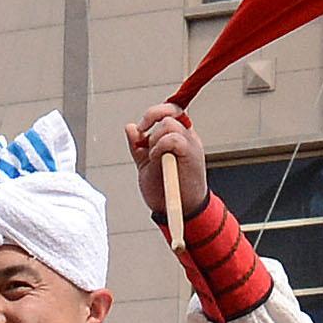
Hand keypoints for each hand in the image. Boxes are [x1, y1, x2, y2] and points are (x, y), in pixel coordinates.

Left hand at [125, 102, 207, 219]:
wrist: (180, 212)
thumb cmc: (166, 191)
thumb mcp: (147, 166)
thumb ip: (139, 147)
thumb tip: (129, 127)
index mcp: (178, 136)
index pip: (171, 110)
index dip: (154, 113)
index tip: (141, 127)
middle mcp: (187, 137)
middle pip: (170, 111)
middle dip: (151, 121)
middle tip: (144, 141)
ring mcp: (191, 144)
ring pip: (169, 124)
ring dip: (155, 139)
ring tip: (153, 158)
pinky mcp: (192, 154)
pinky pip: (174, 138)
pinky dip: (160, 147)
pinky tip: (157, 159)